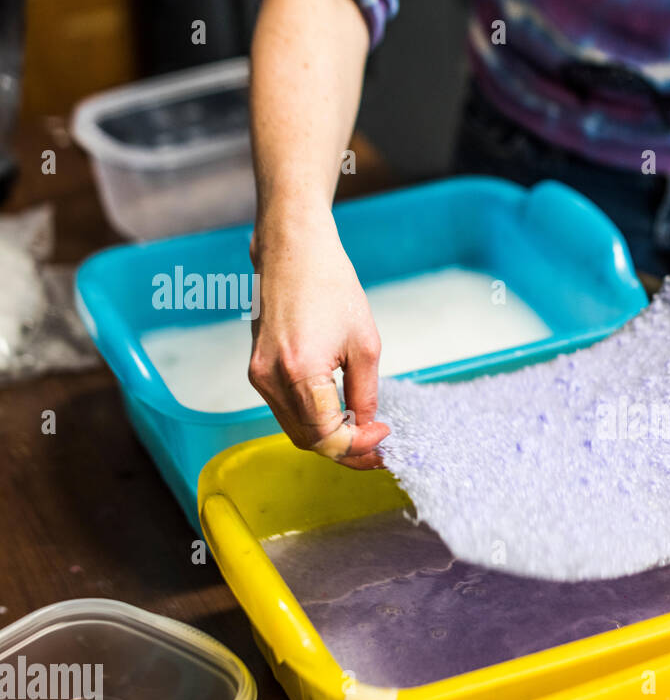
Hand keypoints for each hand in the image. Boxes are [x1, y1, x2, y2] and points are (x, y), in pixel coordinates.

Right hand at [248, 206, 388, 468]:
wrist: (293, 250)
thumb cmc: (331, 286)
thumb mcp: (365, 345)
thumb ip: (365, 394)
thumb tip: (367, 427)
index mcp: (300, 372)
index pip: (327, 437)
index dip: (359, 447)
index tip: (383, 436)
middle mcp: (271, 379)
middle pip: (307, 441)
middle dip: (345, 449)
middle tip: (376, 444)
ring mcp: (258, 375)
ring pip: (295, 429)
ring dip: (328, 436)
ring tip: (362, 429)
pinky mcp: (256, 369)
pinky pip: (285, 410)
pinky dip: (312, 419)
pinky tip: (338, 411)